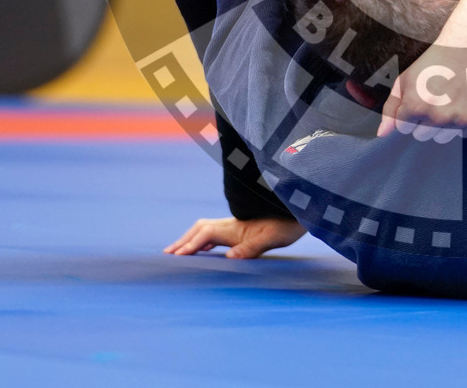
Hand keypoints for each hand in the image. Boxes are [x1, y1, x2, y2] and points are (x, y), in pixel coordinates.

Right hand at [164, 216, 305, 258]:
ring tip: (176, 252)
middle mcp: (233, 224)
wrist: (300, 209)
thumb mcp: (273, 237)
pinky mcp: (242, 229)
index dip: (191, 244)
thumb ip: (252, 246)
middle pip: (201, 228)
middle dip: (183, 240)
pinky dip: (202, 240)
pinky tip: (200, 250)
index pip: (206, 233)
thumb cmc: (289, 223)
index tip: (176, 256)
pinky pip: (215, 233)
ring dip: (190, 239)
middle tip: (166, 254)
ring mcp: (237, 225)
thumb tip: (230, 257)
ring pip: (206, 230)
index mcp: (237, 226)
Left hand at [379, 39, 466, 143]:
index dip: (409, 113)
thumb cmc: (435, 61)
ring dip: (442, 125)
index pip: (403, 128)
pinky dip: (462, 122)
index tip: (419, 97)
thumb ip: (391, 109)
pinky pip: (463, 134)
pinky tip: (463, 102)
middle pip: (422, 136)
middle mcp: (440, 116)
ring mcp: (461, 119)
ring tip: (448, 101)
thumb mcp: (405, 80)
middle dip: (424, 121)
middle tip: (434, 98)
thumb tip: (382, 134)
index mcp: (417, 106)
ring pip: (442, 138)